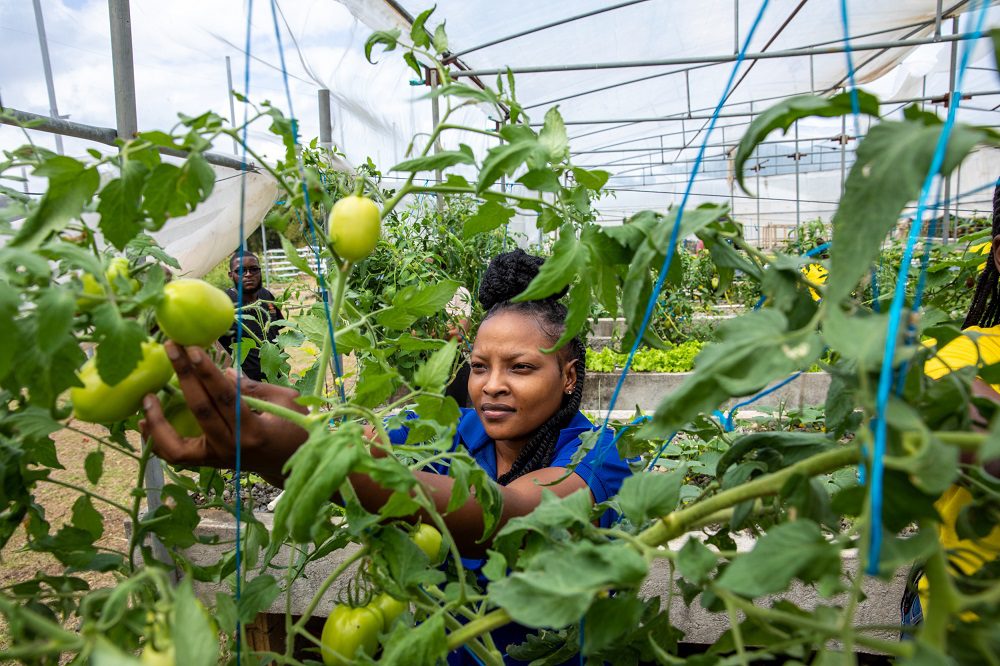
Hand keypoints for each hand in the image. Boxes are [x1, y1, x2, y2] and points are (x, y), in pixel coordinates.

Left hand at [141, 342, 308, 478]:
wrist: (292, 465)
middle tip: (171, 348)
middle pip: (200, 411)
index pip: (226, 397)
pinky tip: (145, 421)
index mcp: (254, 432)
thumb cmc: (295, 429)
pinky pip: (176, 456)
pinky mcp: (209, 463)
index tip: (193, 348)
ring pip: (176, 446)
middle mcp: (232, 448)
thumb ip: (252, 387)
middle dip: (184, 376)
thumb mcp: (285, 401)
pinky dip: (157, 440)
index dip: (208, 372)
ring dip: (157, 420)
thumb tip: (221, 371)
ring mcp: (217, 459)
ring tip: (146, 396)